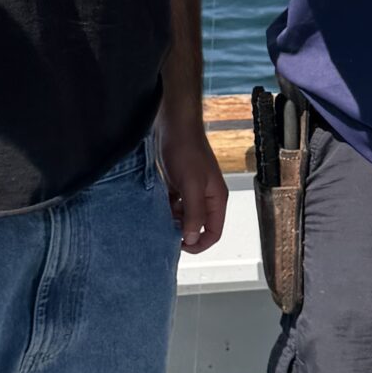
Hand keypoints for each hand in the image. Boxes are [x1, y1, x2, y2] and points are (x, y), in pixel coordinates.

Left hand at [158, 108, 228, 253]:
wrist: (174, 126)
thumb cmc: (186, 151)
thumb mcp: (191, 185)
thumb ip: (194, 213)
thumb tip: (192, 238)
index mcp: (216, 199)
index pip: (214, 232)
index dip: (199, 244)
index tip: (180, 246)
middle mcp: (206, 198)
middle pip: (199, 227)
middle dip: (184, 233)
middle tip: (165, 234)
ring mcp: (192, 191)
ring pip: (184, 217)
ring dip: (173, 221)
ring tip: (158, 219)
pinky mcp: (178, 185)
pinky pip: (174, 206)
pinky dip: (166, 209)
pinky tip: (155, 206)